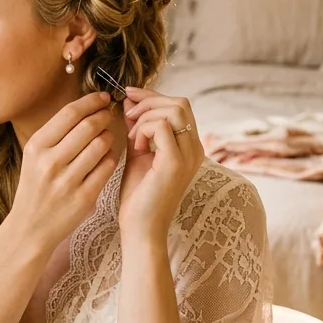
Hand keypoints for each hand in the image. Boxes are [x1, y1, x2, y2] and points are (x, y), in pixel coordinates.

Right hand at [9, 91, 118, 253]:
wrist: (30, 227)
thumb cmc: (36, 187)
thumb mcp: (35, 157)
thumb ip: (57, 134)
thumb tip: (86, 107)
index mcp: (36, 146)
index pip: (70, 113)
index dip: (91, 101)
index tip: (102, 98)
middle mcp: (50, 162)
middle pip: (89, 126)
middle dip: (104, 116)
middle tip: (108, 115)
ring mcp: (67, 181)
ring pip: (101, 145)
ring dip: (109, 137)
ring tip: (106, 138)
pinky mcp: (84, 197)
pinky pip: (107, 167)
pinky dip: (111, 158)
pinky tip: (105, 158)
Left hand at [118, 86, 203, 242]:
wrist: (140, 228)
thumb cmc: (138, 196)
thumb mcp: (137, 152)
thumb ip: (137, 127)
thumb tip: (130, 101)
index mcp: (189, 146)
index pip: (178, 105)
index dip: (152, 95)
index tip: (129, 95)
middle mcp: (195, 149)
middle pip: (180, 102)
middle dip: (149, 101)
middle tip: (127, 115)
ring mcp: (188, 156)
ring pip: (174, 110)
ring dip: (145, 117)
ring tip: (132, 138)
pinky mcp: (176, 163)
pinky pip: (163, 127)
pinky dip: (144, 130)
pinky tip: (136, 148)